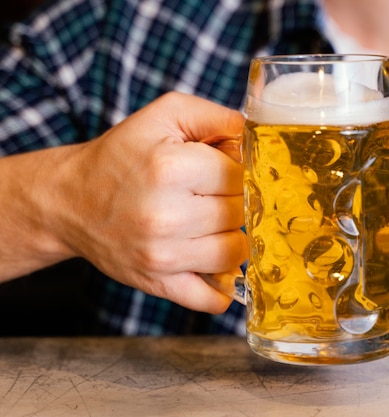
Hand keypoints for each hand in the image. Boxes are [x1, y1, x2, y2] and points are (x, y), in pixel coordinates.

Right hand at [51, 92, 247, 312]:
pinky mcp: (159, 283)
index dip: (237, 171)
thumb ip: (216, 116)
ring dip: (230, 237)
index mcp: (172, 169)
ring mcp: (163, 256)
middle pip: (240, 213)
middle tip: (210, 195)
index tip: (219, 170)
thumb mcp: (165, 114)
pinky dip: (223, 288)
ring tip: (209, 224)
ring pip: (235, 252)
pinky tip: (213, 264)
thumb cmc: (123, 156)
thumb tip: (255, 134)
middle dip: (233, 202)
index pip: (241, 176)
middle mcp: (167, 216)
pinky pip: (212, 299)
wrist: (71, 201)